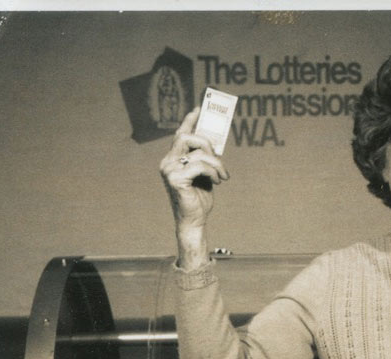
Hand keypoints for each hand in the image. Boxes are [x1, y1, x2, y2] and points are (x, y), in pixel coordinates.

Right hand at [159, 108, 229, 236]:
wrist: (194, 220)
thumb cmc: (199, 197)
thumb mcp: (204, 173)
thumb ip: (204, 158)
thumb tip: (214, 143)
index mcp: (172, 159)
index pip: (180, 134)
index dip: (189, 120)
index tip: (199, 108)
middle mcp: (167, 162)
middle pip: (186, 137)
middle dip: (207, 143)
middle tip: (218, 157)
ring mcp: (169, 170)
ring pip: (198, 152)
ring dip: (216, 163)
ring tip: (223, 175)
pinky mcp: (176, 179)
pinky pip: (200, 165)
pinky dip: (213, 172)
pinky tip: (218, 181)